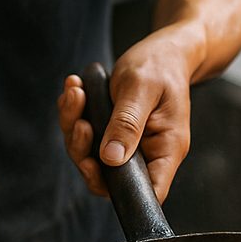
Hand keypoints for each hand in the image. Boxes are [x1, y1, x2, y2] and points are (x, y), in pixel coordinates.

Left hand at [57, 28, 194, 202]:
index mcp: (166, 149)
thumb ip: (127, 124)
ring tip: (75, 93)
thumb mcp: (142, 89)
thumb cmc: (160, 65)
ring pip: (91, 155)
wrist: (164, 50)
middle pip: (109, 176)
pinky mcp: (113, 133)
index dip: (120, 191)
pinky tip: (76, 90)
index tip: (92, 166)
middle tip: (79, 122)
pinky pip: (87, 136)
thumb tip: (111, 158)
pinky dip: (75, 114)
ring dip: (74, 126)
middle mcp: (148, 153)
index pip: (149, 190)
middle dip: (83, 150)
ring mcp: (129, 145)